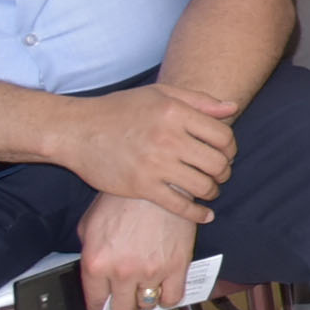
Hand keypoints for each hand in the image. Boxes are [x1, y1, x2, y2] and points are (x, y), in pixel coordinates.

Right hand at [56, 84, 240, 221]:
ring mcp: (155, 164)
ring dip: (213, 191)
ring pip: (203, 186)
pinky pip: (180, 206)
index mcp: (175, 113)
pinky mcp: (141, 186)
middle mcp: (168, 138)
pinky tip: (205, 215)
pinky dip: (197, 213)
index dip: (231, 148)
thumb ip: (199, 100)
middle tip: (219, 174)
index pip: (223, 136)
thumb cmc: (119, 110)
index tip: (226, 153)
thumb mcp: (159, 94)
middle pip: (217, 163)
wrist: (76, 131)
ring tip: (209, 190)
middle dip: (225, 171)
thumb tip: (233, 108)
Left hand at [77, 191, 197, 309]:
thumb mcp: (90, 224)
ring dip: (147, 301)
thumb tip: (95, 278)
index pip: (95, 304)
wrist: (156, 179)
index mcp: (96, 263)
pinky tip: (166, 287)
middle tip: (128, 306)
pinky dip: (169, 297)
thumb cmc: (122, 198)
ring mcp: (151, 270)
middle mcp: (122, 272)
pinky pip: (174, 297)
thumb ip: (90, 254)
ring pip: (149, 304)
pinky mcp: (177, 265)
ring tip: (148, 291)